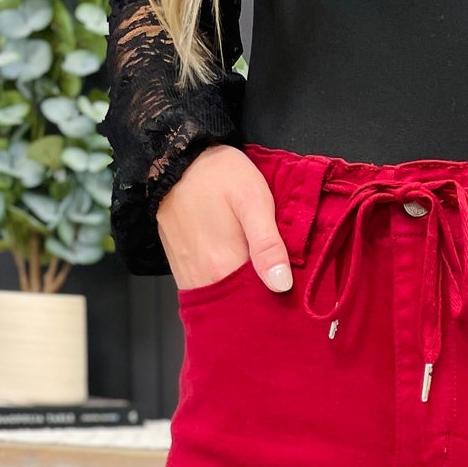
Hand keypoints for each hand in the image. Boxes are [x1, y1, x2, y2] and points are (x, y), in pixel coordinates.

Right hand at [156, 142, 293, 292]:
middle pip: (239, 307)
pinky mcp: (182, 270)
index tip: (293, 294)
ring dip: (243, 297)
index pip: (256, 305)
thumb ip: (268, 243)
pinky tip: (240, 274)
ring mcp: (190, 277)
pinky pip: (210, 290)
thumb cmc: (217, 175)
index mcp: (223, 268)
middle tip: (280, 282)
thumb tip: (282, 285)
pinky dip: (227, 289)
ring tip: (261, 278)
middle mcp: (203, 280)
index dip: (277, 303)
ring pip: (223, 301)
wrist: (174, 159)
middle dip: (261, 303)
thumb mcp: (252, 200)